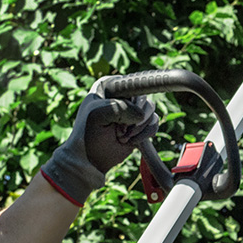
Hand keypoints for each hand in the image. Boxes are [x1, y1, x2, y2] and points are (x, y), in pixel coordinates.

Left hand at [39, 93, 159, 204]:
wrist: (90, 160)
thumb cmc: (88, 135)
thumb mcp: (97, 115)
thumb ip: (120, 108)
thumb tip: (141, 116)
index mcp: (107, 86)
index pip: (128, 82)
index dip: (128, 100)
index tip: (121, 115)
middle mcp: (121, 96)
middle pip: (143, 96)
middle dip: (134, 116)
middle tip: (120, 128)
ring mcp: (132, 110)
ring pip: (150, 109)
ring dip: (139, 126)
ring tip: (123, 136)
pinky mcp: (140, 124)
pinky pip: (154, 122)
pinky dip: (146, 133)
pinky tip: (131, 141)